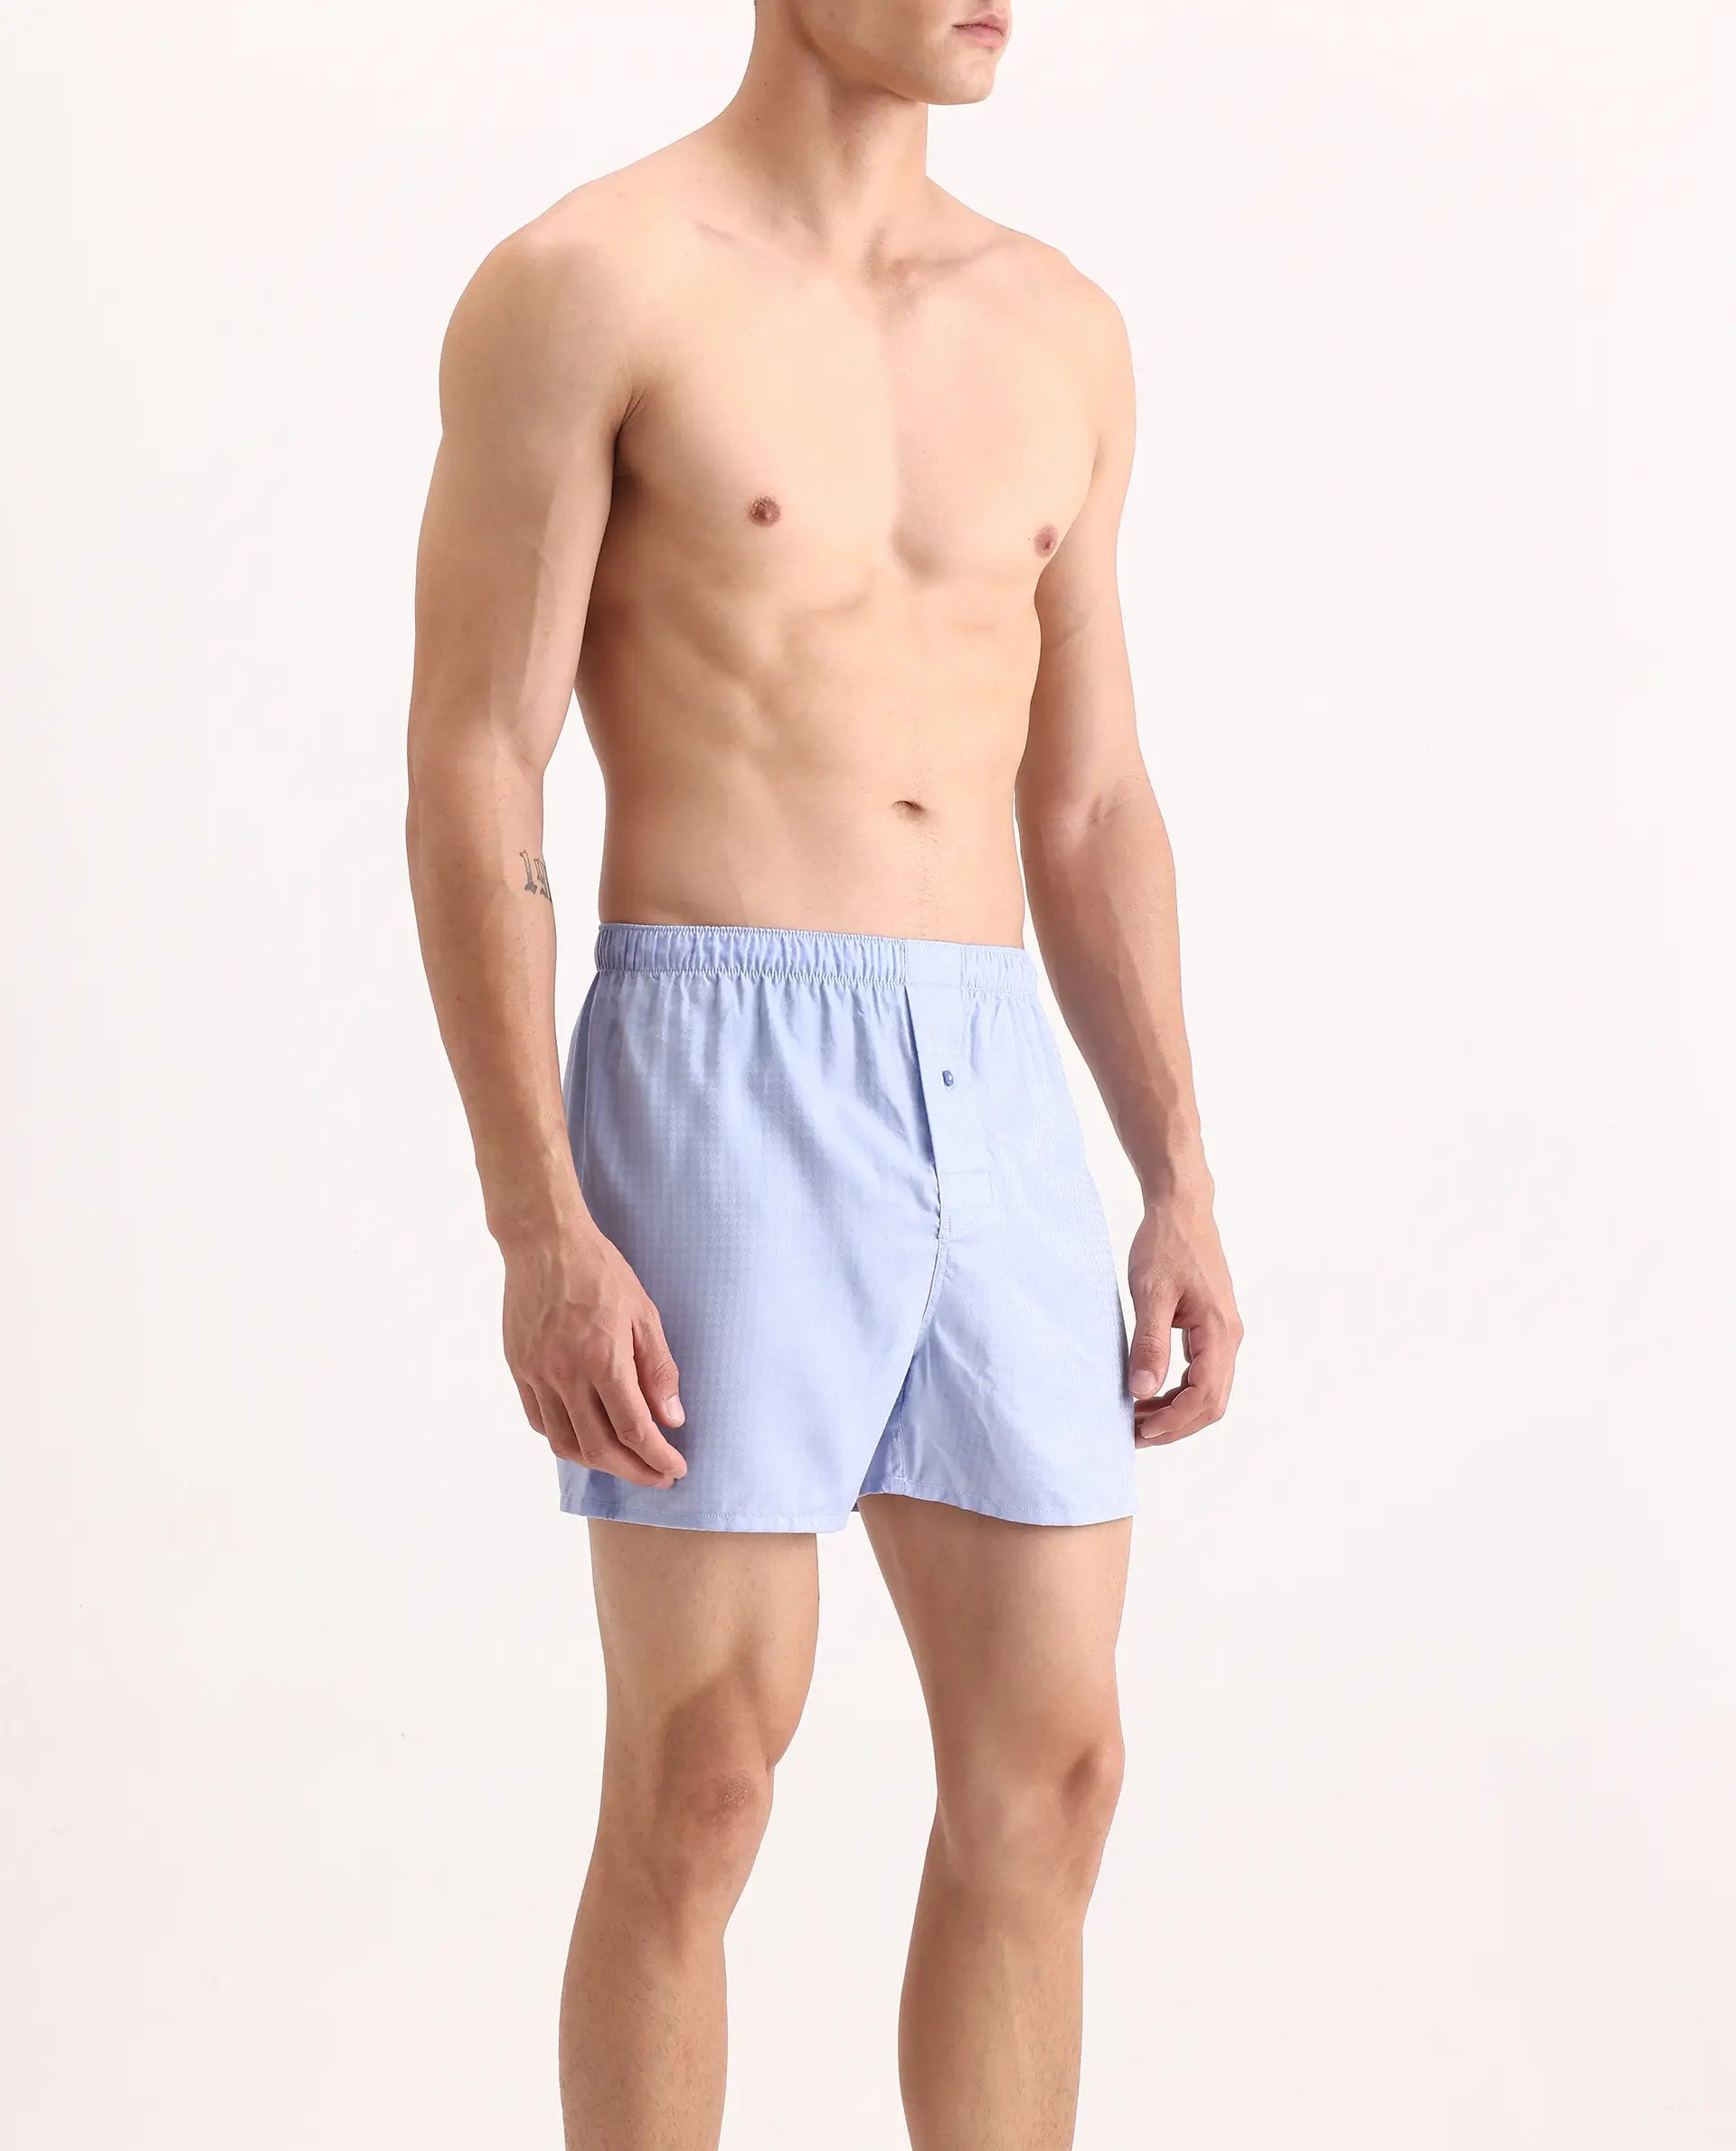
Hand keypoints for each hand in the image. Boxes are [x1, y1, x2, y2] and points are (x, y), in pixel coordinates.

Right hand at [501, 1225, 687, 1487]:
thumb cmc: (600, 1271)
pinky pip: (540, 1421)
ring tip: (624, 1462)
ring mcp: (537, 1374)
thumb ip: (658, 1370)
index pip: (634, 1430)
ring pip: (565, 1443)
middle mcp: (566, 1374)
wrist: (543, 1241)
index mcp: (603, 1359)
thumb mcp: (644, 1313)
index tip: (676, 1469)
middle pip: (600, 1448)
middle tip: (658, 1476)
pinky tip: (585, 1437)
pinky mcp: (518, 1369)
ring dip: (598, 1463)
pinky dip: (565, 1440)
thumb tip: (671, 1419)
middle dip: (633, 1471)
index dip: (658, 1458)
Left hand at [1127, 1186, 1241, 1445]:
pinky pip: (1202, 1374)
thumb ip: (1149, 1342)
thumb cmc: (1165, 1244)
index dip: (1174, 1421)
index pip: (1205, 1396)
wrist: (1181, 1209)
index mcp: (1219, 1330)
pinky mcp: (1212, 1329)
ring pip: (1209, 1392)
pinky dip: (1179, 1393)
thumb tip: (1143, 1389)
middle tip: (1134, 1436)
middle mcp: (1229, 1337)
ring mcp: (1223, 1334)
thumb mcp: (1151, 1293)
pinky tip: (1150, 1395)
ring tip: (1138, 1420)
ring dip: (1176, 1412)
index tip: (1140, 1432)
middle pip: (1212, 1403)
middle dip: (1175, 1426)